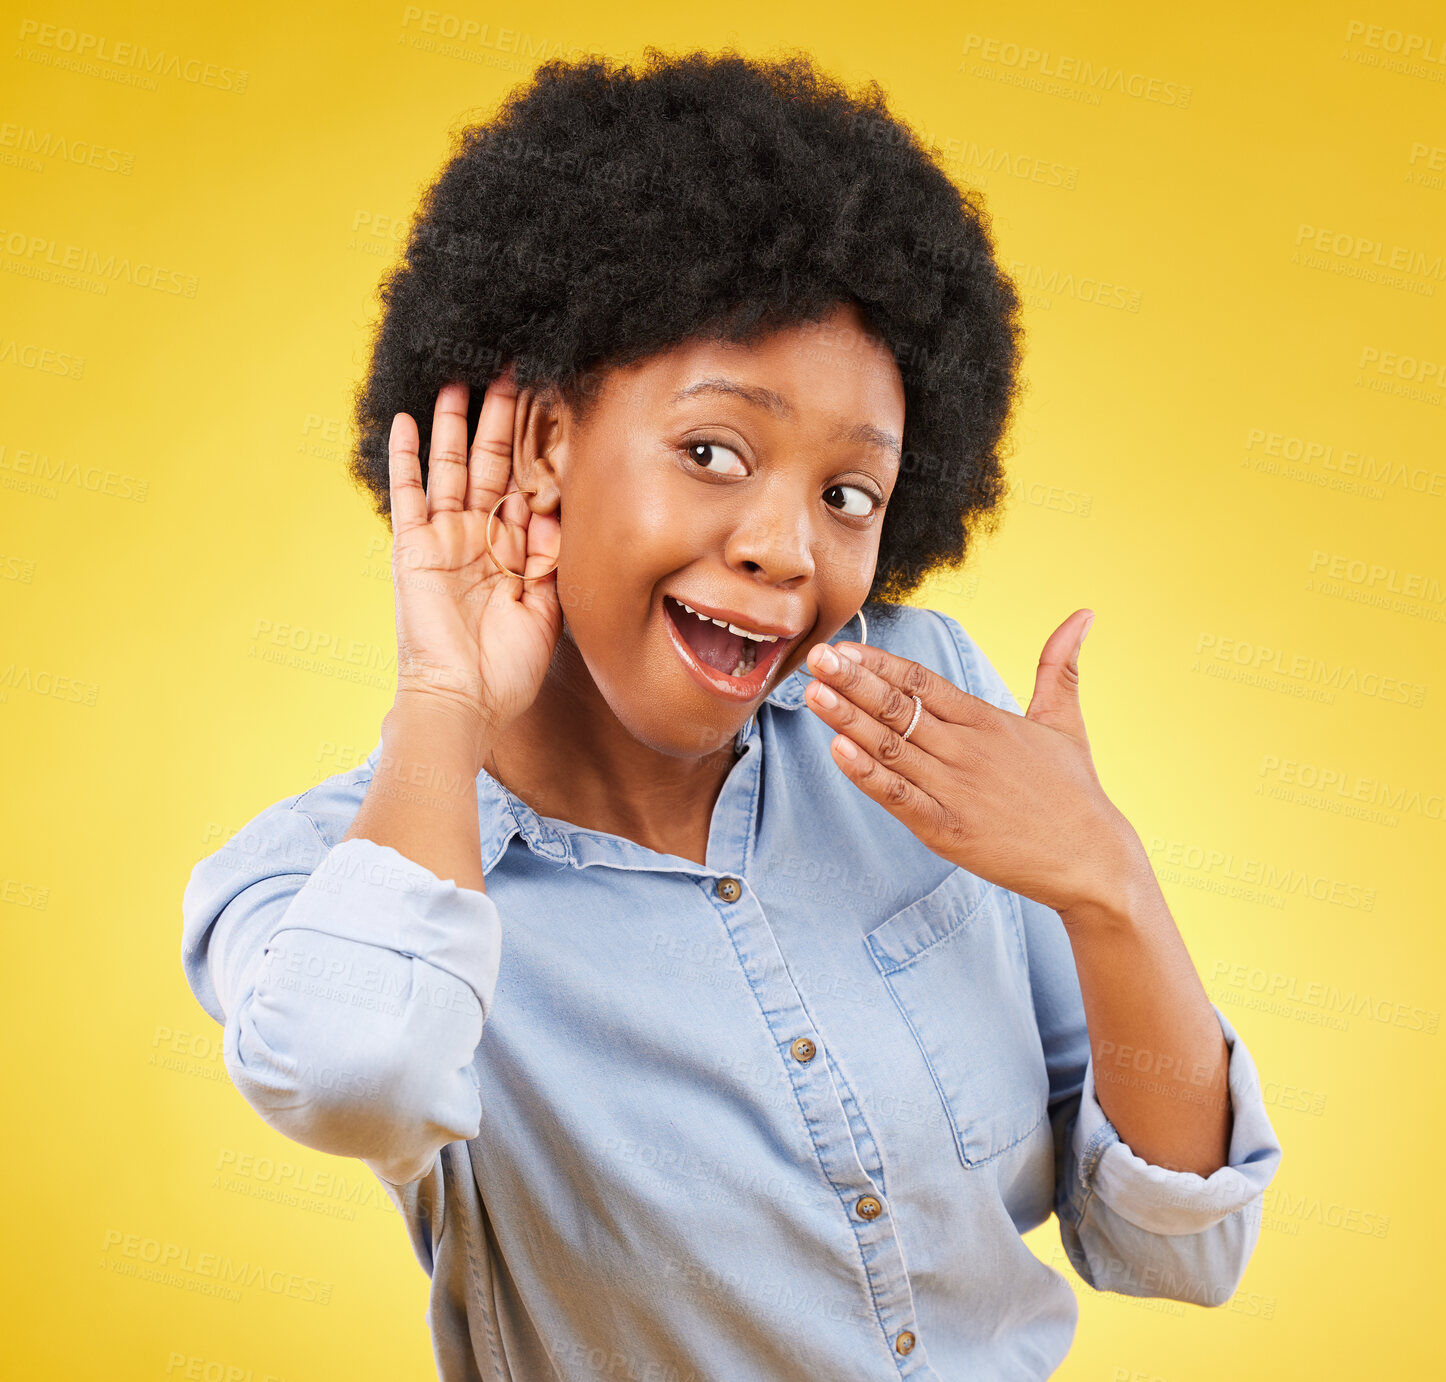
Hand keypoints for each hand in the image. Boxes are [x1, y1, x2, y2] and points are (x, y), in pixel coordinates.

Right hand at [387, 372, 561, 739]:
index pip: (526, 488)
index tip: (553, 406)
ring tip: (460, 379)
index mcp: (511, 552)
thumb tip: (558, 511)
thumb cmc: (508, 668)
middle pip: (490, 465)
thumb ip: (553, 560)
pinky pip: (407, 494)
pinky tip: (406, 420)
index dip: (538, 450)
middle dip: (499, 419)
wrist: (465, 701)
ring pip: (450, 468)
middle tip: (512, 372)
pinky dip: (405, 458)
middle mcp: (477, 538)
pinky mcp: (414, 548)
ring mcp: (443, 540)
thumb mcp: (549, 610)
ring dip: (453, 425)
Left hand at [802, 610, 1145, 915]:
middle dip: (852, 681)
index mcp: (988, 721)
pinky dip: (867, 774)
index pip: (923, 682)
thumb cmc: (1076, 792)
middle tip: (815, 657)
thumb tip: (1084, 614)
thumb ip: (1059, 666)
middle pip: (899, 708)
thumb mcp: (1065, 721)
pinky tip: (837, 750)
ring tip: (813, 693)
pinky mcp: (948, 830)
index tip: (844, 648)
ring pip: (891, 747)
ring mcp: (956, 790)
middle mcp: (968, 750)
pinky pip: (898, 796)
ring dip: (848, 719)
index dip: (880, 664)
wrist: (1095, 861)